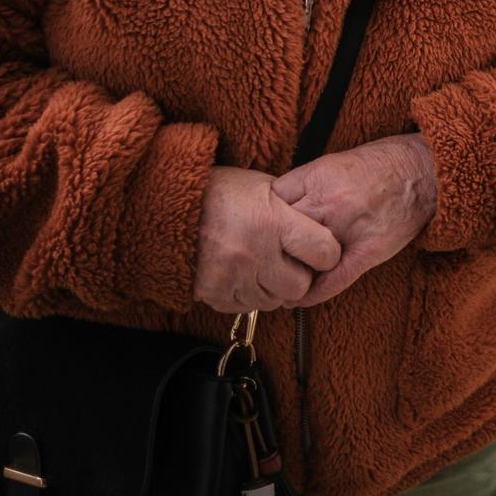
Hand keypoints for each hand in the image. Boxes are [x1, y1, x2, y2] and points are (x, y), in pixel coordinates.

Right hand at [194, 167, 342, 313]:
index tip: (319, 250)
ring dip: (274, 288)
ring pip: (274, 302)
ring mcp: (232, 276)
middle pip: (300, 286)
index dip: (326, 253)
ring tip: (263, 265)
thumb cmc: (223, 193)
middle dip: (300, 276)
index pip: (324, 252)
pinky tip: (244, 273)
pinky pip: (247, 308)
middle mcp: (255, 252)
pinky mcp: (214, 293)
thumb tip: (322, 229)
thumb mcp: (265, 187)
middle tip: (288, 261)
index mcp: (274, 221)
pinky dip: (250, 295)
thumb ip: (294, 210)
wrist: (168, 207)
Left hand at [272, 133, 438, 306]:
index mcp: (319, 177)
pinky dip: (312, 294)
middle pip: (281, 232)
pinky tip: (300, 298)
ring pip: (303, 258)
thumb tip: (277, 205)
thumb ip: (306, 183)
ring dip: (289, 270)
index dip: (264, 215)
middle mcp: (330, 203)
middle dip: (272, 244)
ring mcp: (349, 229)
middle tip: (263, 256)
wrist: (424, 171)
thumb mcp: (335, 161)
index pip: (273, 202)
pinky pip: (332, 281)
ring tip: (278, 279)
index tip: (261, 226)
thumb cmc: (382, 163)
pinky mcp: (368, 252)